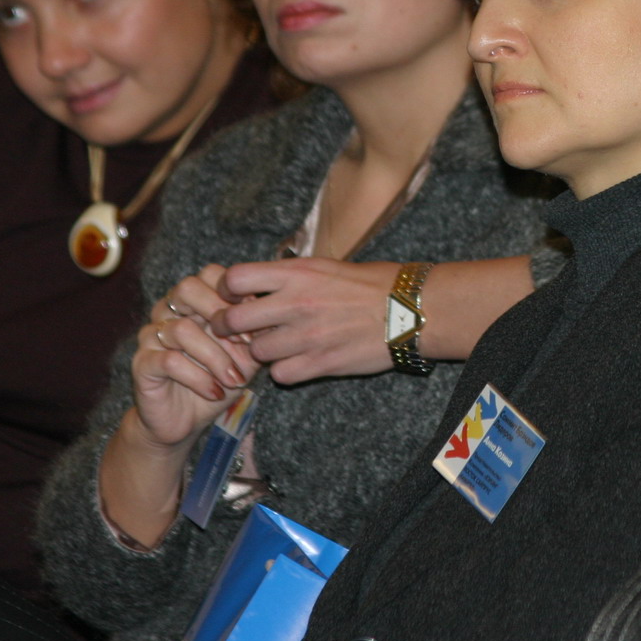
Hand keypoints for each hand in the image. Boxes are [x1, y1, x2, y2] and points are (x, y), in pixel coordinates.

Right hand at [128, 265, 260, 448]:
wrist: (184, 421)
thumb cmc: (216, 382)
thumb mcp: (245, 357)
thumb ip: (258, 335)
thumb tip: (275, 318)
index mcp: (193, 303)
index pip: (210, 274)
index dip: (236, 293)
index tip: (257, 321)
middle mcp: (168, 312)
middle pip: (188, 288)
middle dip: (223, 316)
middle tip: (246, 344)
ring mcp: (152, 336)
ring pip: (183, 330)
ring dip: (217, 358)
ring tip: (235, 380)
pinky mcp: (142, 363)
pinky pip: (170, 361)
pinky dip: (200, 378)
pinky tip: (215, 392)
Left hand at [213, 258, 399, 381]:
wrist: (412, 309)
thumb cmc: (375, 283)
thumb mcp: (327, 265)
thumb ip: (291, 275)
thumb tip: (259, 282)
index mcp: (297, 273)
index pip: (234, 278)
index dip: (227, 289)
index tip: (233, 295)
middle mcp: (296, 303)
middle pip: (233, 320)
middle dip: (227, 326)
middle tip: (234, 329)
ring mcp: (307, 336)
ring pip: (256, 352)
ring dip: (262, 351)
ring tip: (278, 345)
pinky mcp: (321, 363)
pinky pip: (281, 374)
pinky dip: (286, 370)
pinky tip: (298, 361)